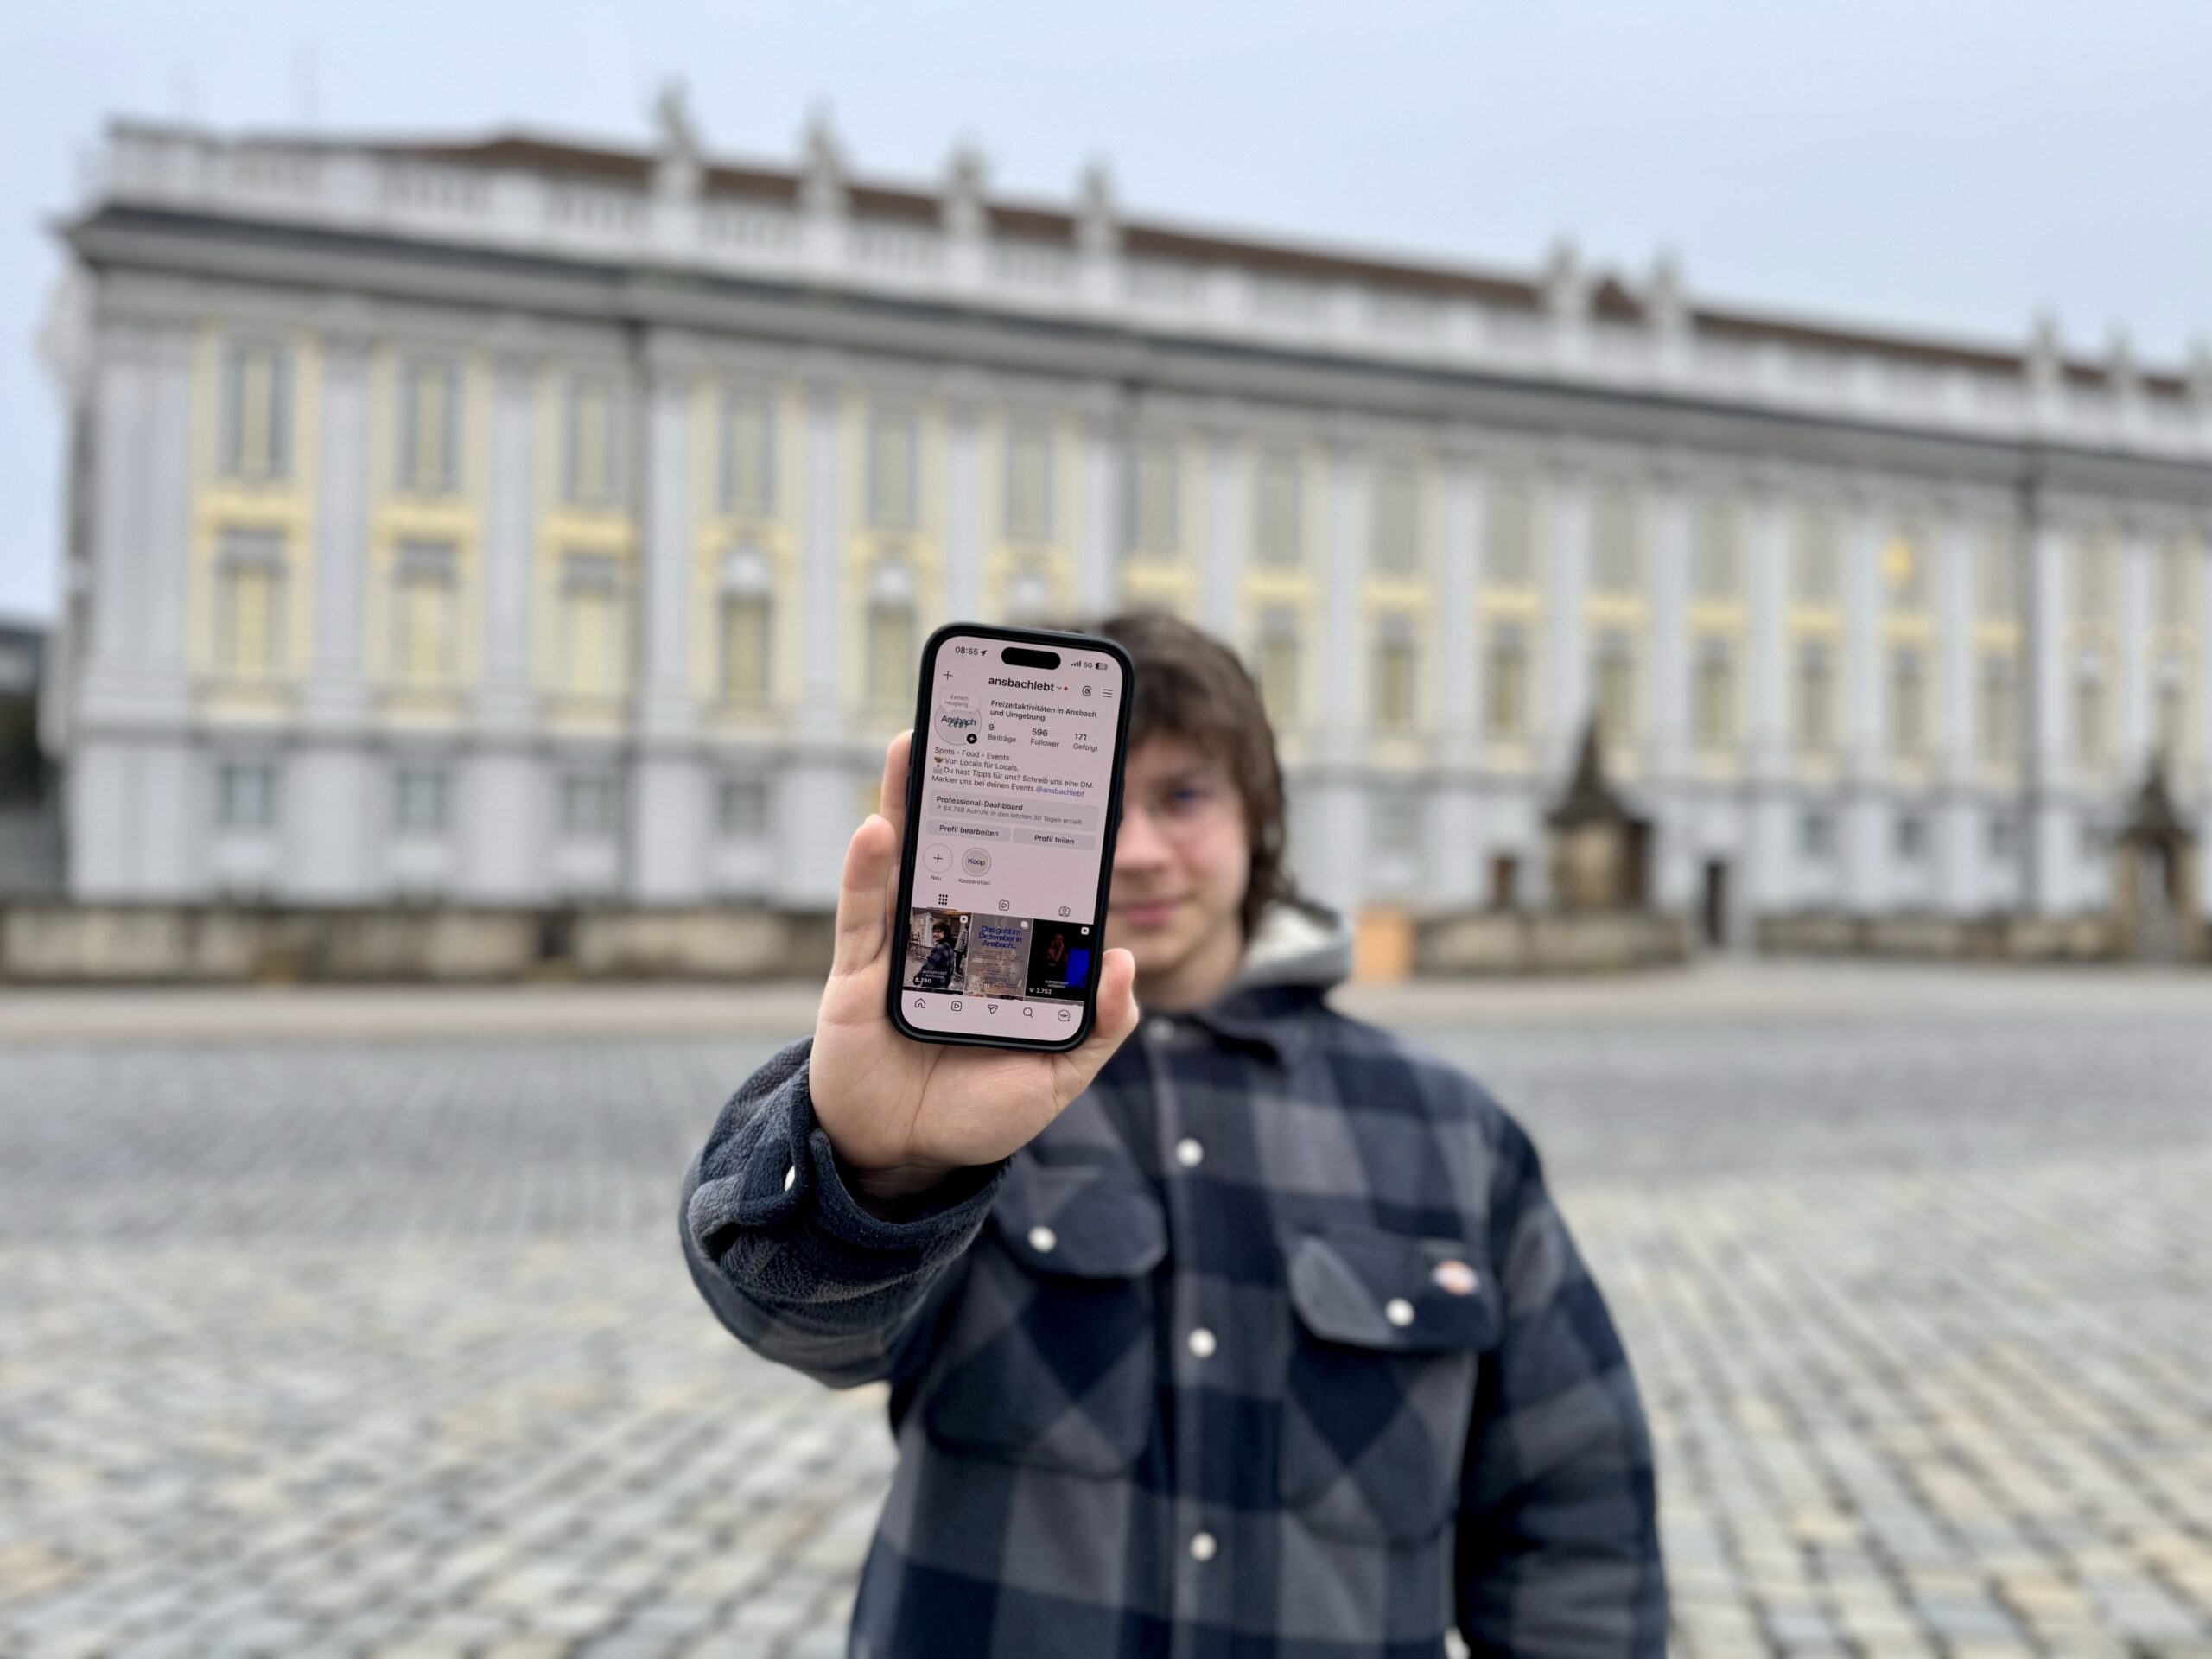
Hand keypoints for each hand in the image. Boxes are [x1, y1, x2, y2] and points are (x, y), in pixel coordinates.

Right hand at [808, 730, 1140, 1211]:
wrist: (900, 1161)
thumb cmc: (977, 1112)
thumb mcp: (1056, 1078)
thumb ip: (1098, 1027)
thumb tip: (1125, 962)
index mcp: (1004, 951)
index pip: (1026, 874)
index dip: (1041, 822)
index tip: (1061, 763)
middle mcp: (954, 935)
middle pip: (962, 848)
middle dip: (970, 786)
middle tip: (980, 717)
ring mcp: (903, 947)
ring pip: (907, 861)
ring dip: (909, 800)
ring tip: (917, 740)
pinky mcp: (858, 972)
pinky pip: (862, 913)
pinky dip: (868, 870)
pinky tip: (878, 828)